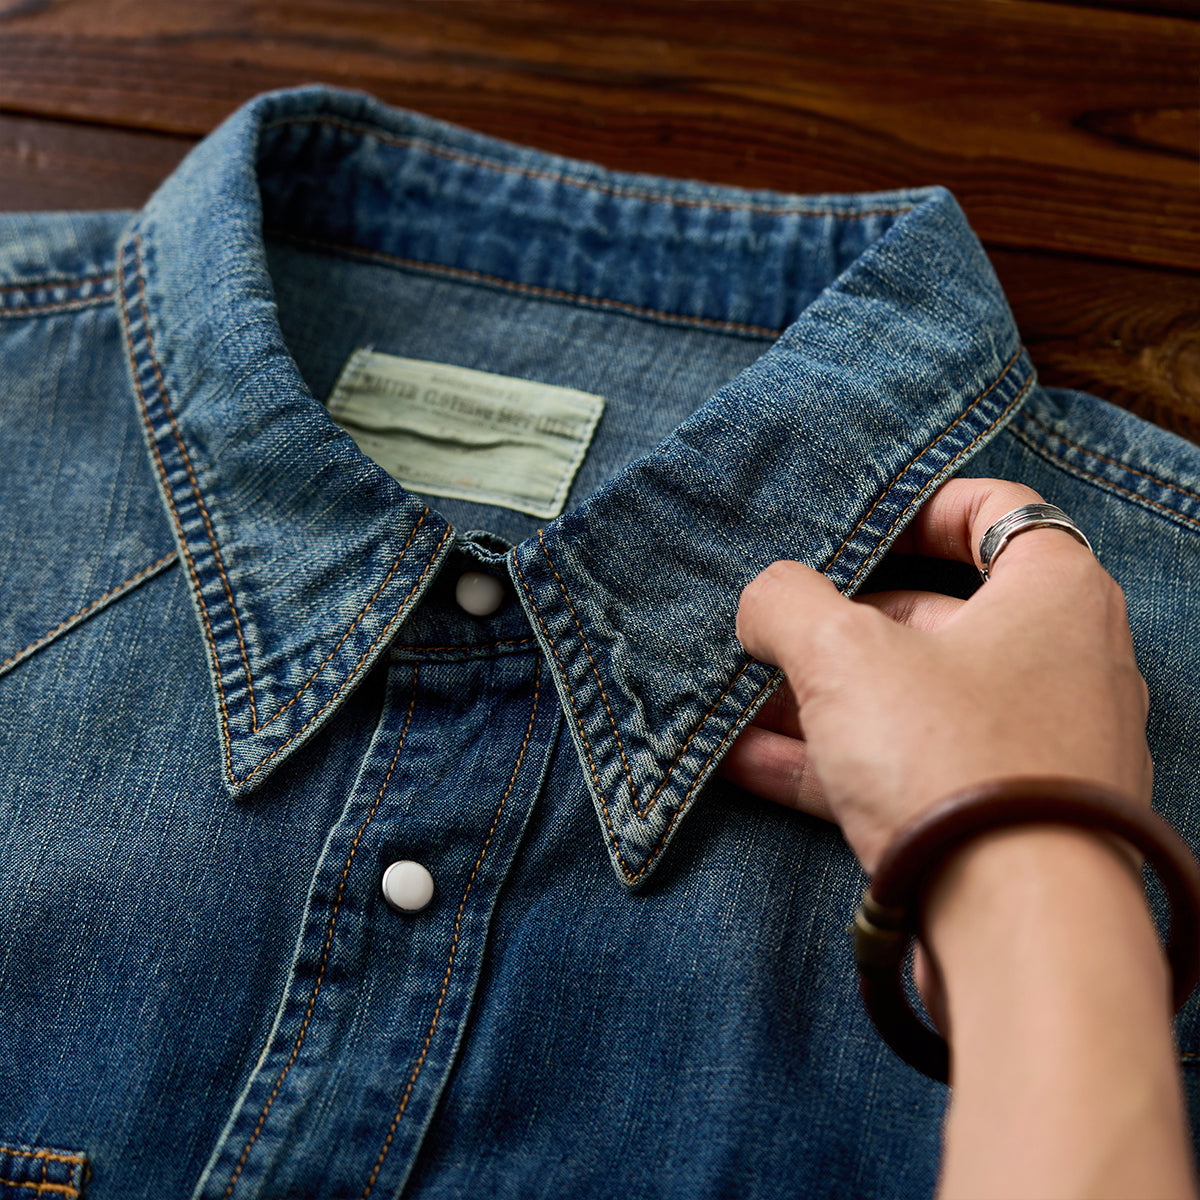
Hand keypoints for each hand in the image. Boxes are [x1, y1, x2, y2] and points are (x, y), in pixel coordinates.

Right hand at [720, 477, 1151, 873]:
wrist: (1020, 933)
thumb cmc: (955, 760)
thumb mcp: (842, 654)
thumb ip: (787, 604)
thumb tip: (764, 600)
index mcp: (1055, 595)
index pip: (998, 512)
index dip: (918, 508)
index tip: (855, 529)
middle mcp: (1061, 665)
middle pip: (935, 617)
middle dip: (837, 625)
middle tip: (772, 632)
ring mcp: (1034, 749)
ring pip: (912, 702)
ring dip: (820, 700)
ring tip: (739, 704)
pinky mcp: (1001, 819)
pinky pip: (908, 770)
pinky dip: (835, 762)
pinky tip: (749, 763)